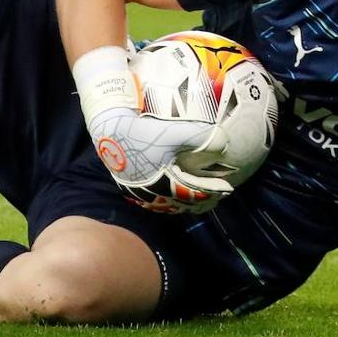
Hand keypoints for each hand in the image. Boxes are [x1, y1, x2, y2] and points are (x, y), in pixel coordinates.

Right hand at [88, 107, 231, 213]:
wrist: (109, 133)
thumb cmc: (143, 133)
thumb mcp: (173, 132)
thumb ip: (200, 137)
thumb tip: (224, 143)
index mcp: (167, 185)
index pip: (197, 194)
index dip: (215, 192)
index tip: (228, 188)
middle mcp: (155, 194)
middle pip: (185, 204)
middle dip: (203, 201)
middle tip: (218, 195)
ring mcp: (142, 193)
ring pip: (170, 203)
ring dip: (187, 200)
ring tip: (198, 194)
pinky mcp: (133, 188)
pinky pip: (157, 197)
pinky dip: (171, 195)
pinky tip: (173, 186)